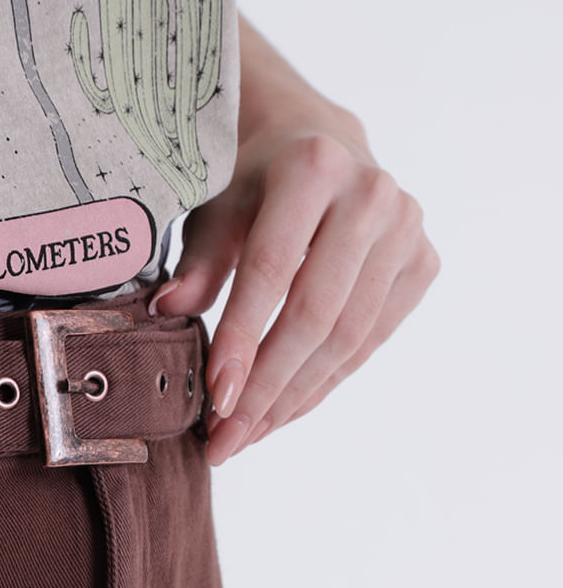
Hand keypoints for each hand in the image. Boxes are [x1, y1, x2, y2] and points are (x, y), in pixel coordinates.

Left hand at [148, 114, 440, 464]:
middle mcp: (371, 194)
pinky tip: (283, 412)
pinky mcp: (422, 263)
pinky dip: (323, 384)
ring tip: (247, 435)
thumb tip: (166, 311)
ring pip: (347, 339)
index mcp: (313, 167)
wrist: (322, 148)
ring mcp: (406, 231)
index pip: (272, 271)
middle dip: (267, 388)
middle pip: (316, 315)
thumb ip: (197, 262)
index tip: (214, 399)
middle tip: (226, 439)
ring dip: (294, 398)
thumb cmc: (254, 183)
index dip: (242, 339)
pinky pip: (369, 343)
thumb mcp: (216, 208)